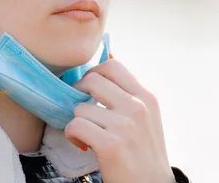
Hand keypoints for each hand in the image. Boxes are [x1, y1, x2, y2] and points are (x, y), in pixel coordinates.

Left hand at [64, 56, 174, 182]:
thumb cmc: (143, 153)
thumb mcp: (145, 118)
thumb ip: (127, 96)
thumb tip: (99, 69)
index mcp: (146, 98)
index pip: (113, 65)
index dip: (93, 72)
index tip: (89, 87)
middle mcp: (137, 107)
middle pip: (93, 79)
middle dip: (79, 92)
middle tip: (81, 107)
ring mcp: (124, 125)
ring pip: (80, 107)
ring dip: (77, 120)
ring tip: (86, 134)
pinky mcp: (110, 144)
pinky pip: (75, 126)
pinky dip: (72, 135)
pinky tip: (81, 143)